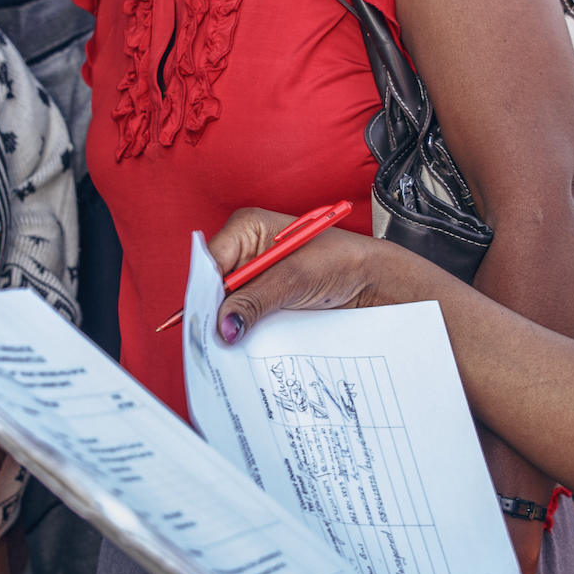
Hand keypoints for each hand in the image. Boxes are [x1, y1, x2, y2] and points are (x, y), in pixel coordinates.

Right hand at [206, 207, 448, 344]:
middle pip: (214, 285)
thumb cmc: (340, 262)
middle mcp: (245, 249)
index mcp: (247, 227)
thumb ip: (254, 301)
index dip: (204, 294)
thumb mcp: (294, 279)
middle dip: (215, 312)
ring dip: (229, 324)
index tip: (201, 324)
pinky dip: (243, 329)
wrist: (372, 281)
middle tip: (212, 341)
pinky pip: (244, 314)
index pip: (210, 263)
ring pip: (227, 304)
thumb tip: (224, 326)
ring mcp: (254, 274)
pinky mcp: (264, 296)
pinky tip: (241, 344)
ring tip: (225, 345)